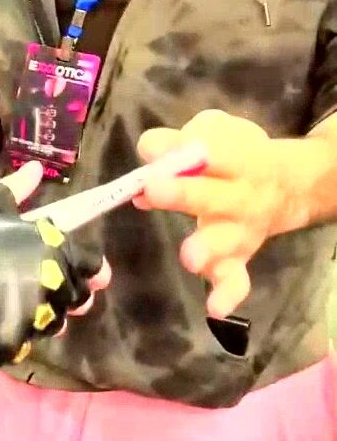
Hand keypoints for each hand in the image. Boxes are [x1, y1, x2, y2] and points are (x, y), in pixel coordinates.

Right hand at [0, 161, 109, 363]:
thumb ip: (16, 191)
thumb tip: (37, 170)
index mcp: (49, 246)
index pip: (91, 265)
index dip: (88, 269)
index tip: (80, 272)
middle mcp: (50, 283)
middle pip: (75, 299)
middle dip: (63, 296)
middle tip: (36, 291)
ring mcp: (31, 316)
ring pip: (50, 324)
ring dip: (38, 318)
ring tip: (11, 308)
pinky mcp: (10, 343)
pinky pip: (20, 345)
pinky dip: (8, 338)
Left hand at [135, 110, 311, 317]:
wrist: (288, 185)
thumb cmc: (235, 155)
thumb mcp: (215, 133)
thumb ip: (182, 138)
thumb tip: (151, 150)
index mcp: (236, 159)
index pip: (212, 152)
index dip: (184, 152)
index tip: (155, 155)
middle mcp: (240, 197)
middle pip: (213, 196)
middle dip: (184, 194)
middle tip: (154, 190)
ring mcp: (240, 230)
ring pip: (226, 241)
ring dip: (207, 249)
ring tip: (190, 258)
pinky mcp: (237, 258)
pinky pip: (236, 278)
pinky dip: (228, 293)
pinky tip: (215, 308)